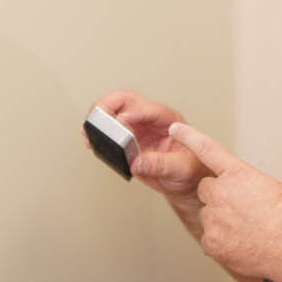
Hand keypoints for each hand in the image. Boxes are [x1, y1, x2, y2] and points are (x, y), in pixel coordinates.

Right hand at [88, 90, 205, 201]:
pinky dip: (98, 131)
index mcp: (169, 120)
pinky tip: (91, 138)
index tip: (122, 120)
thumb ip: (161, 164)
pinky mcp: (127, 139)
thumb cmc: (191, 169)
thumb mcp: (181, 168)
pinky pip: (109, 128)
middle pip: (126, 100)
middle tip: (99, 117)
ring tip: (90, 129)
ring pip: (113, 110)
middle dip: (109, 104)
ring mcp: (137, 128)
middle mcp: (151, 119)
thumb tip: (139, 162)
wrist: (186, 181)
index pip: (151, 109)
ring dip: (99, 116)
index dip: (135, 113)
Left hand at [168, 121, 281, 281]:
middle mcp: (221, 192)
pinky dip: (222, 242)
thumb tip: (245, 188)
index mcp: (238, 174)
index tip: (175, 129)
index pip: (207, 149)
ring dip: (222, 221)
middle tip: (242, 210)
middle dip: (219, 197)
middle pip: (206, 189)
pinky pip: (210, 238)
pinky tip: (243, 244)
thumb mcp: (275, 187)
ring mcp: (214, 218)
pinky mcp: (211, 241)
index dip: (189, 137)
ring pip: (208, 215)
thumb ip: (250, 181)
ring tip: (248, 230)